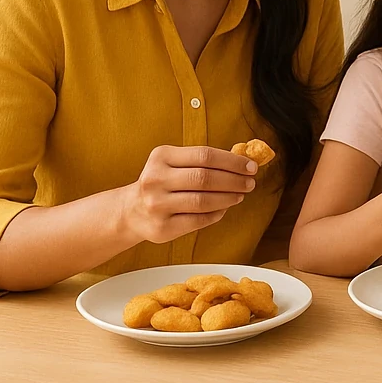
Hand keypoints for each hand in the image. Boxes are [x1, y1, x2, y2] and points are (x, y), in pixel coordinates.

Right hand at [120, 145, 257, 244]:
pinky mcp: (162, 227)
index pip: (204, 155)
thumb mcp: (174, 163)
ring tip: (240, 195)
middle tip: (250, 183)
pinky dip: (216, 214)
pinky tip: (223, 208)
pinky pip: (198, 220)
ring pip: (203, 201)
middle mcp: (155, 179)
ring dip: (228, 198)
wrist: (130, 211)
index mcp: (161, 157)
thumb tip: (243, 160)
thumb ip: (203, 160)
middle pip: (205, 178)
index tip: (251, 166)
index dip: (232, 161)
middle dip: (234, 181)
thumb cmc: (162, 182)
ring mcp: (156, 205)